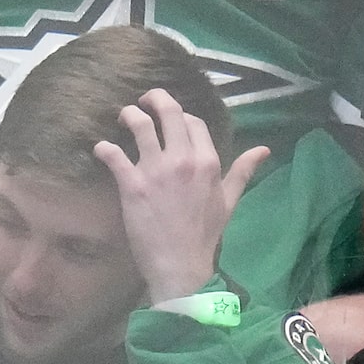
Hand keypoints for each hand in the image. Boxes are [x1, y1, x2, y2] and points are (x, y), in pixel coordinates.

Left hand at [93, 87, 270, 306]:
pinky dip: (104, 148)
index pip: (193, 122)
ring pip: (140, 127)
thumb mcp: (229, 200)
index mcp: (208, 161)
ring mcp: (156, 171)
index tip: (169, 118)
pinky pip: (115, 156)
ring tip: (123, 116)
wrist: (181, 264)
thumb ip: (242, 171)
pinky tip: (99, 148)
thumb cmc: (205, 235)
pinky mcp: (132, 186)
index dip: (180, 116)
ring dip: (129, 115)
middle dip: (155, 99)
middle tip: (143, 100)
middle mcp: (183, 159)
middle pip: (169, 113)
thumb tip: (263, 150)